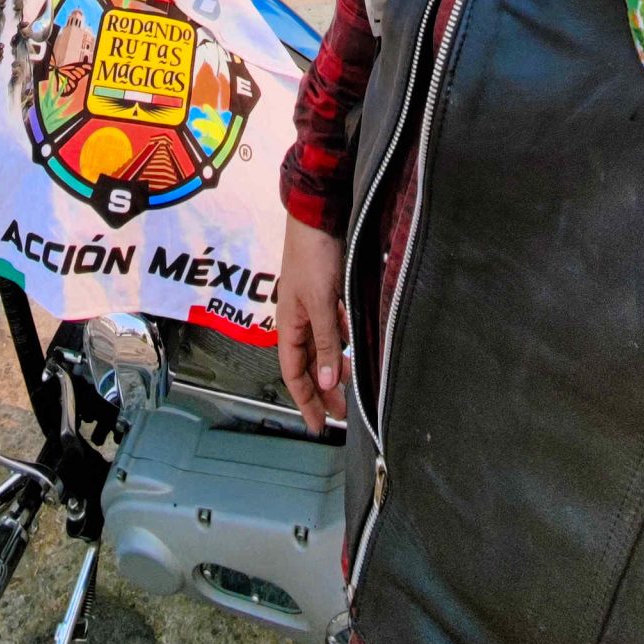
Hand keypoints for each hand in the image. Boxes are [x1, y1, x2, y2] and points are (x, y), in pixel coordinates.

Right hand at [276, 216, 347, 436]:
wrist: (317, 217)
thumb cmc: (313, 257)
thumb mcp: (320, 304)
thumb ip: (326, 343)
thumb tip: (329, 382)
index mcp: (289, 326)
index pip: (295, 375)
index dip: (306, 401)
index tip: (319, 425)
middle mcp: (298, 321)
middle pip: (309, 365)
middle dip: (324, 390)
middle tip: (342, 413)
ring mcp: (313, 308)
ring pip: (322, 348)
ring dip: (335, 368)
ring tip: (352, 385)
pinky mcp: (327, 295)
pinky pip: (333, 328)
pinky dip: (343, 341)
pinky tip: (355, 347)